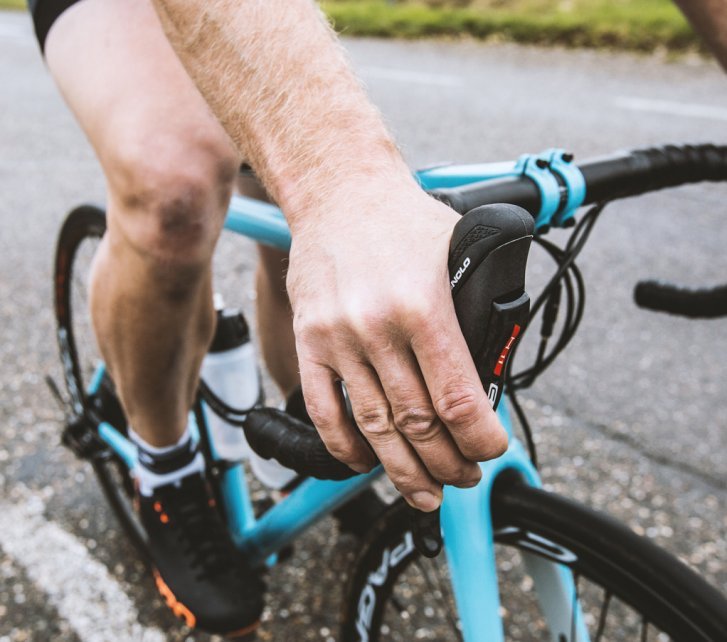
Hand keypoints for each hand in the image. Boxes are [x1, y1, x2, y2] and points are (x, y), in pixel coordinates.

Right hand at [286, 183, 507, 510]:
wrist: (338, 191)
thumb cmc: (404, 220)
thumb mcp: (462, 251)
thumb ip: (480, 310)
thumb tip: (491, 373)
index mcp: (425, 307)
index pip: (458, 400)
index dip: (479, 441)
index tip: (490, 452)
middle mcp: (379, 327)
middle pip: (418, 423)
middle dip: (448, 465)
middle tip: (463, 478)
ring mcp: (338, 339)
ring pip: (373, 426)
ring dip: (402, 470)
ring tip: (424, 492)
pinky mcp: (309, 341)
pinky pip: (324, 408)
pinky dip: (344, 445)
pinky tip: (364, 462)